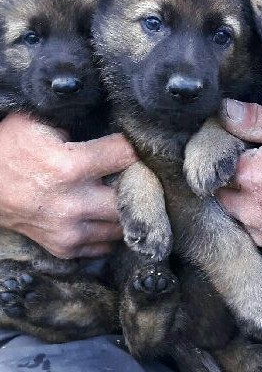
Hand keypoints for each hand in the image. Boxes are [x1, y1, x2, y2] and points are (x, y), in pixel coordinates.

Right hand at [0, 113, 137, 257]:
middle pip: (132, 199)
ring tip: (121, 197)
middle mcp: (73, 203)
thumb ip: (78, 125)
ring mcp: (69, 230)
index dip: (134, 148)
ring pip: (123, 226)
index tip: (136, 148)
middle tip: (136, 178)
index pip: (126, 155)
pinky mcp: (64, 247)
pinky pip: (104, 246)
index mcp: (70, 166)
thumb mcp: (38, 124)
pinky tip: (105, 216)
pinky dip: (110, 231)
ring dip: (126, 211)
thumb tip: (112, 131)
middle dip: (138, 186)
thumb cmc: (9, 149)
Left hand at [217, 100, 261, 253]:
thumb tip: (223, 110)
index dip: (229, 151)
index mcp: (251, 173)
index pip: (218, 160)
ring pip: (235, 209)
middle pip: (223, 186)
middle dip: (234, 176)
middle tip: (261, 165)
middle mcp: (250, 207)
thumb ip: (256, 119)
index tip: (245, 146)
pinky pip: (254, 228)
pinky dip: (260, 217)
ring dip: (244, 197)